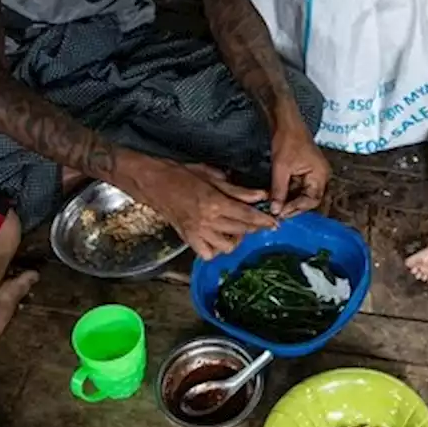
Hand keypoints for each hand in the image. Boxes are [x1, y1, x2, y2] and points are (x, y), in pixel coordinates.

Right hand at [119, 155, 273, 259]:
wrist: (153, 181)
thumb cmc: (180, 174)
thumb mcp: (211, 175)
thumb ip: (237, 189)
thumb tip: (260, 195)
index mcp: (214, 202)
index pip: (246, 215)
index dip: (263, 220)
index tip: (274, 223)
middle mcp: (207, 221)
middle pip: (240, 230)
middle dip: (254, 228)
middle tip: (258, 222)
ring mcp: (196, 232)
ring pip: (226, 246)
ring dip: (235, 239)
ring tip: (236, 229)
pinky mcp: (187, 238)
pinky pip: (207, 253)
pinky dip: (215, 249)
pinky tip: (218, 238)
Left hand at [269, 121, 330, 216]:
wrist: (286, 122)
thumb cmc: (287, 140)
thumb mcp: (281, 168)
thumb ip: (279, 191)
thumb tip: (275, 211)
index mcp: (320, 175)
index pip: (311, 201)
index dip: (296, 208)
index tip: (280, 213)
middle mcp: (320, 176)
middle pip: (308, 199)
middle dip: (292, 206)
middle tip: (276, 213)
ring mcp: (313, 173)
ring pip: (301, 194)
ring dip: (288, 200)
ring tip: (273, 206)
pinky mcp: (305, 171)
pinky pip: (298, 186)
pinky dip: (287, 192)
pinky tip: (275, 197)